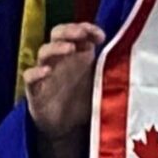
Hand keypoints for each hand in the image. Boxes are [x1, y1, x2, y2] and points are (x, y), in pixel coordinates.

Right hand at [24, 23, 102, 142]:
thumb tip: (128, 53)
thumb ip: (109, 67)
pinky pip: (29, 76)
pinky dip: (36, 72)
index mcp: (77, 54)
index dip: (87, 28)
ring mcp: (46, 72)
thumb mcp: (100, 82)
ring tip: (70, 49)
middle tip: (81, 33)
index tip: (100, 36)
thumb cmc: (84, 99)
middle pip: (57, 34)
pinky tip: (46, 72)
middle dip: (69, 30)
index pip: (77, 32)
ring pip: (43, 51)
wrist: (68, 128)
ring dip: (56, 47)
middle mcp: (60, 59)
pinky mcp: (34, 90)